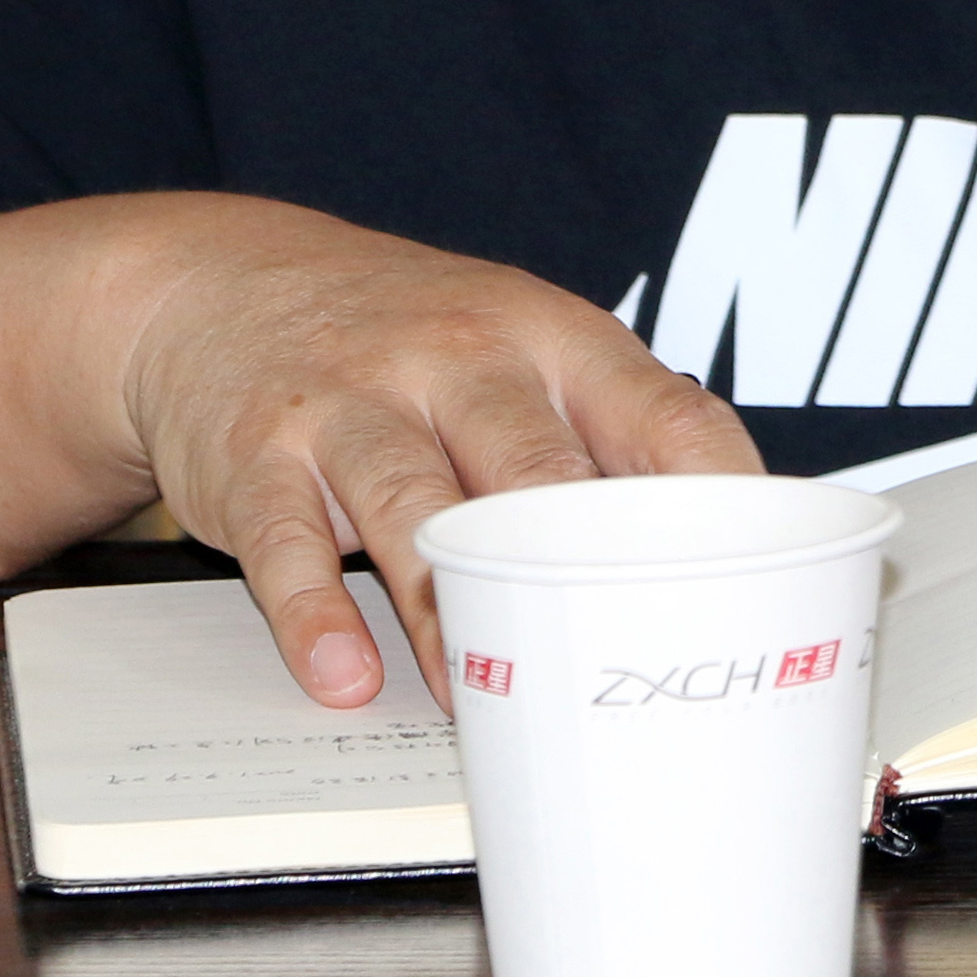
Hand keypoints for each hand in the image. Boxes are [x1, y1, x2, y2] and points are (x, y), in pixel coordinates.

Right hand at [107, 202, 757, 709]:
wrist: (221, 278)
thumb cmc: (406, 338)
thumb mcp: (516, 344)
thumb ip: (601, 432)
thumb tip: (713, 555)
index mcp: (551, 337)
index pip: (664, 413)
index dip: (721, 501)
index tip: (754, 590)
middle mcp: (460, 356)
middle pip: (537, 467)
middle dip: (580, 570)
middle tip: (619, 671)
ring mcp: (354, 400)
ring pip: (415, 508)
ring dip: (451, 612)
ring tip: (478, 698)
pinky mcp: (259, 452)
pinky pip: (286, 537)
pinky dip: (313, 614)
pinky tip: (342, 674)